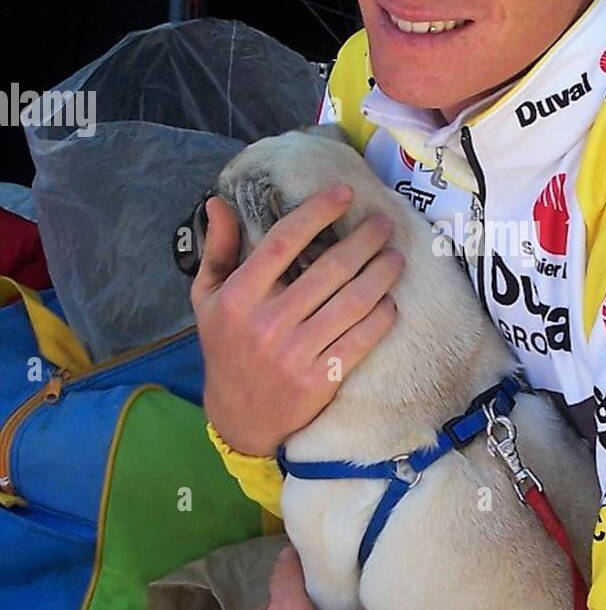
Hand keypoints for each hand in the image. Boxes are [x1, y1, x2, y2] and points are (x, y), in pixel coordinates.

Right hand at [191, 185, 403, 455]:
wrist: (240, 417)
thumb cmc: (226, 347)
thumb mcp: (208, 299)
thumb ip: (217, 250)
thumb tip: (218, 202)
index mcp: (238, 297)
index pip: (282, 243)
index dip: (316, 213)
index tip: (343, 193)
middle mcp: (267, 323)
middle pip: (329, 269)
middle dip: (364, 240)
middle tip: (383, 223)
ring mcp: (296, 354)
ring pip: (353, 302)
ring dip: (381, 273)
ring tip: (395, 255)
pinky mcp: (321, 380)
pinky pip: (362, 339)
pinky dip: (382, 316)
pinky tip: (390, 300)